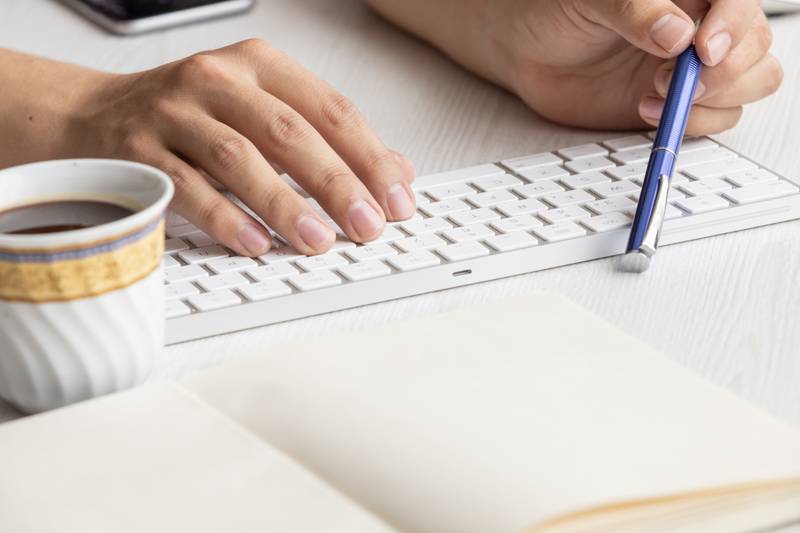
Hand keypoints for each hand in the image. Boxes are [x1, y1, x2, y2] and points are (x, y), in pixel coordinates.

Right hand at [69, 40, 416, 255]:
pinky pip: (185, 185)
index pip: (330, 109)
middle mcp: (218, 79)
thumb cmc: (193, 118)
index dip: (370, 157)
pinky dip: (222, 216)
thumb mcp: (261, 113)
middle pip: (289, 132)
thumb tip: (395, 175)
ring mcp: (174, 111)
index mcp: (260, 65)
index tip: (398, 201)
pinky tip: (254, 242)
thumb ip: (326, 141)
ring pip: (238, 157)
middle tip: (368, 225)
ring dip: (283, 203)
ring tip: (317, 240)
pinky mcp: (137, 148)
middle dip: (336, 183)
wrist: (94, 114)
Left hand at [369, 0, 781, 134]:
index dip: (733, 28)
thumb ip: (636, 13)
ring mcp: (689, 72)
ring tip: (654, 94)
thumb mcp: (594, 0)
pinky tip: (646, 110)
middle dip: (729, 72)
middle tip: (684, 80)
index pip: (739, 8)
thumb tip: (676, 33)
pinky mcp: (673, 106)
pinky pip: (712, 120)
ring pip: (745, 88)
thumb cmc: (558, 12)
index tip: (703, 50)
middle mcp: (699, 32)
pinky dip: (690, 124)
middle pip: (755, 52)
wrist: (526, 50)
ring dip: (712, 101)